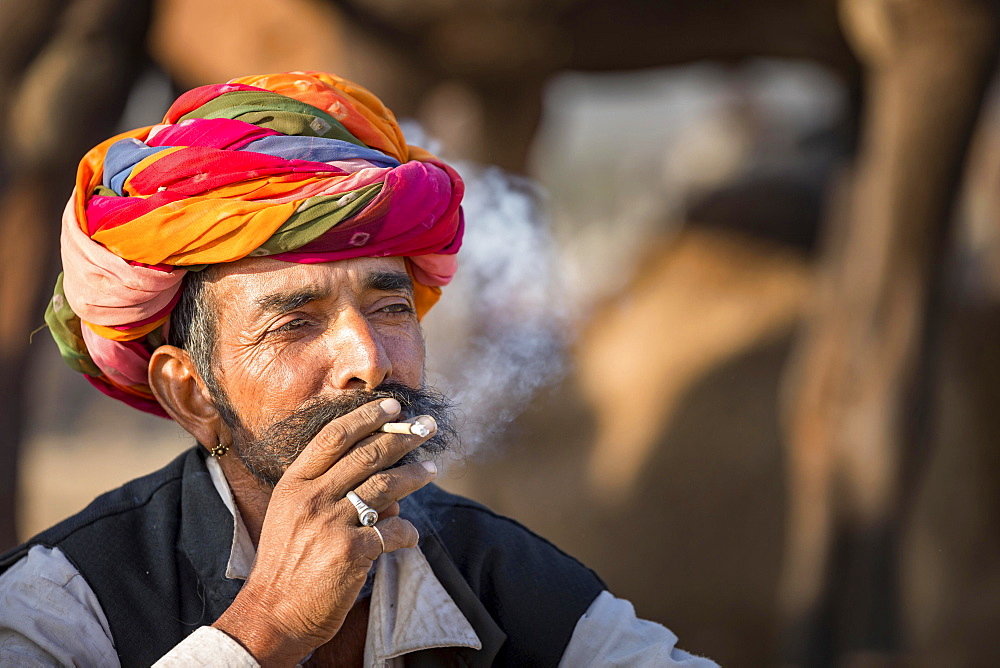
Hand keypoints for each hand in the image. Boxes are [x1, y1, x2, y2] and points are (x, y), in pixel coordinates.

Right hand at [212, 397, 437, 665]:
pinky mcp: (349, 552)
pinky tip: (412, 537)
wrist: (272, 612)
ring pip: (385, 487)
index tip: (393, 406)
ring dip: (414, 476)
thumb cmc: (287, 563)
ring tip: (431, 469)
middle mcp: (311, 497)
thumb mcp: (292, 514)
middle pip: (366, 455)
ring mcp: (330, 523)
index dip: (366, 417)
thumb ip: (326, 489)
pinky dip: (407, 533)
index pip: (333, 437)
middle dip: (402, 437)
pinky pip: (392, 531)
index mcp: (294, 483)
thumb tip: (377, 477)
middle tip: (427, 427)